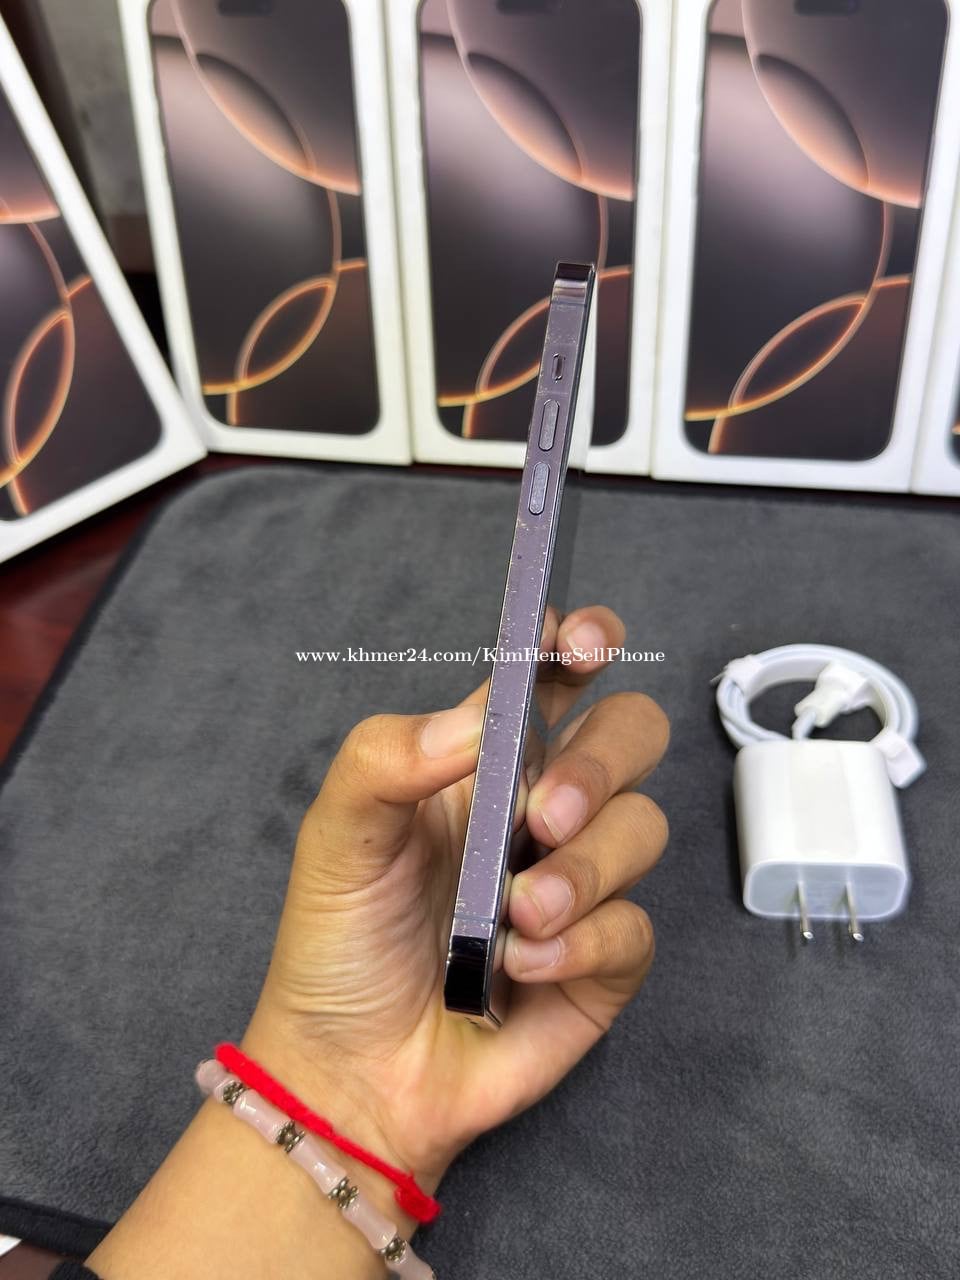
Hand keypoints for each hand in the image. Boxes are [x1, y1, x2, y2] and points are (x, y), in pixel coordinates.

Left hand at [244, 605, 668, 1192]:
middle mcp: (541, 810)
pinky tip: (523, 965)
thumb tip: (478, 725)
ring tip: (515, 915)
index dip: (584, 641)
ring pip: (644, 828)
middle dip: (602, 762)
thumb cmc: (341, 943)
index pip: (556, 678)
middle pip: (630, 735)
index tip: (581, 641)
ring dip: (583, 870)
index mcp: (483, 763)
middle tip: (542, 815)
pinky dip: (584, 941)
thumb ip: (387, 757)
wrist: (352, 1072)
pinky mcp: (603, 959)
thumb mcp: (337, 836)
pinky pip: (637, 926)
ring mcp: (580, 883)